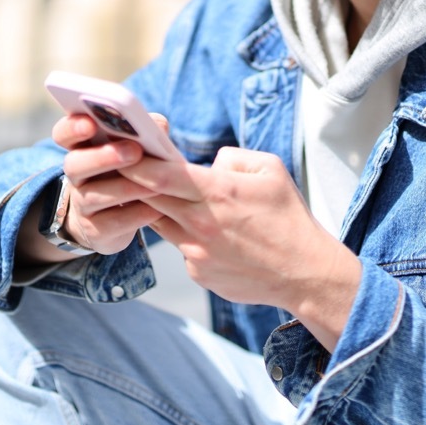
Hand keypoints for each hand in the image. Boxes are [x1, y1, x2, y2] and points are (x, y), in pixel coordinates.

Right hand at [49, 113, 165, 255]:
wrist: (113, 219)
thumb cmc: (128, 172)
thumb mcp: (136, 149)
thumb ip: (145, 131)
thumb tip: (157, 124)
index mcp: (82, 148)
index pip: (64, 134)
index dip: (73, 128)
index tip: (91, 123)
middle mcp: (76, 175)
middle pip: (75, 164)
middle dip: (103, 157)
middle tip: (134, 151)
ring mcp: (82, 204)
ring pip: (93, 196)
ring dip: (125, 188)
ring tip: (154, 184)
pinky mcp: (95, 230)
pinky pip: (111, 223)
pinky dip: (135, 215)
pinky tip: (155, 209)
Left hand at [126, 147, 362, 351]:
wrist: (304, 273)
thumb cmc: (288, 216)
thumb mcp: (270, 169)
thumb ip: (232, 158)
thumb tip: (207, 163)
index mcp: (218, 193)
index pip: (162, 175)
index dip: (137, 163)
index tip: (122, 152)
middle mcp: (201, 224)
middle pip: (150, 198)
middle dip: (134, 183)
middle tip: (121, 168)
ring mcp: (197, 252)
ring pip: (161, 223)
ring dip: (158, 209)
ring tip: (161, 196)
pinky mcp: (198, 272)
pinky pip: (181, 247)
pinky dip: (184, 236)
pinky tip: (208, 235)